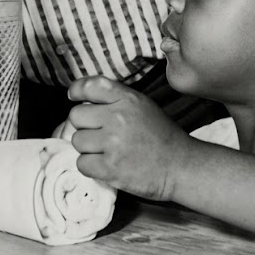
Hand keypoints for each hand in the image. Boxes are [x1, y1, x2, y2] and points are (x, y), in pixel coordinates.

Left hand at [67, 76, 186, 199]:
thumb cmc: (161, 137)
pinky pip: (81, 163)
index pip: (89, 86)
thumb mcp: (143, 106)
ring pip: (77, 141)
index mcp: (127, 99)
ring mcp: (113, 143)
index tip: (73, 96)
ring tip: (108, 151)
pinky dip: (91, 166)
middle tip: (100, 134)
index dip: (77, 90)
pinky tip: (107, 164)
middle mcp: (118, 118)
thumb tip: (82, 101)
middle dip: (84, 126)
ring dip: (88, 148)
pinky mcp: (110, 167)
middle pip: (76, 116)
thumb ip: (115, 100)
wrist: (181, 167)